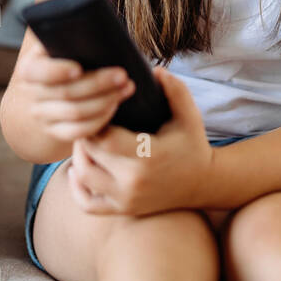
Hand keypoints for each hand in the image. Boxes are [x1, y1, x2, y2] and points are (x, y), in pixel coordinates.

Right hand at [10, 43, 135, 143]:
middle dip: (97, 84)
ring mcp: (43, 115)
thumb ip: (73, 34)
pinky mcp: (55, 132)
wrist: (39, 98)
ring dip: (105, 102)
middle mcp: (32, 94)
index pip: (38, 72)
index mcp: (30, 67)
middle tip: (124, 74)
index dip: (57, 71)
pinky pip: (77, 132)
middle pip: (66, 93)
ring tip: (128, 87)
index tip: (78, 68)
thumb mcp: (59, 46)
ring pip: (75, 114)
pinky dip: (99, 121)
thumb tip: (98, 14)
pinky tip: (115, 107)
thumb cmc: (61, 60)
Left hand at [69, 67, 212, 216]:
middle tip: (86, 118)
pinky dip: (76, 188)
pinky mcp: (123, 210)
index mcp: (148, 156)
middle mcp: (133, 182)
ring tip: (86, 139)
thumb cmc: (193, 144)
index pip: (104, 139)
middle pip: (89, 155)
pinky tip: (78, 170)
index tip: (98, 107)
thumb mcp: (189, 115)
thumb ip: (174, 90)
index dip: (95, 120)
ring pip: (84, 177)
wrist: (204, 184)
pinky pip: (87, 204)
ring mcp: (126, 199)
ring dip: (78, 156)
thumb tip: (154, 70)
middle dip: (84, 134)